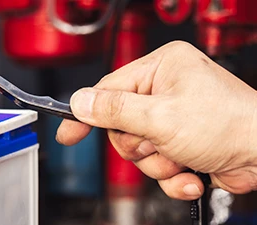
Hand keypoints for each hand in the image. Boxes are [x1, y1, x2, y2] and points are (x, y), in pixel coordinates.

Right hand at [56, 41, 256, 199]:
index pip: (108, 89)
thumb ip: (114, 110)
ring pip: (138, 149)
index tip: (69, 133)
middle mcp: (167, 89)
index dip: (87, 113)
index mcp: (162, 67)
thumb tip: (80, 102)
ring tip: (180, 159)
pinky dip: (172, 176)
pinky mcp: (182, 142)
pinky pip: (157, 164)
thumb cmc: (230, 125)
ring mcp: (174, 118)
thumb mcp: (161, 116)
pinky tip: (191, 174)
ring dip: (157, 163)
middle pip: (121, 124)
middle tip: (156, 144)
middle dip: (138, 145)